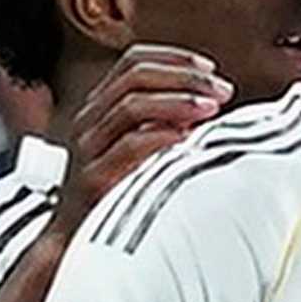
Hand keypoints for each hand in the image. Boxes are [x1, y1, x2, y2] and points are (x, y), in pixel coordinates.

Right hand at [49, 44, 232, 235]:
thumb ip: (167, 118)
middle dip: (185, 77)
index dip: (174, 58)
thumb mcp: (141, 144)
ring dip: (179, 101)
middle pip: (135, 78)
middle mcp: (88, 122)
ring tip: (212, 107)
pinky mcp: (92, 179)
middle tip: (222, 89)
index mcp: (100, 108)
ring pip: (131, 106)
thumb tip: (215, 97)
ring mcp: (87, 149)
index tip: (210, 68)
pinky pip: (128, 147)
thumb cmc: (120, 188)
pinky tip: (189, 138)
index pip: (133, 62)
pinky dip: (162, 137)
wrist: (78, 242)